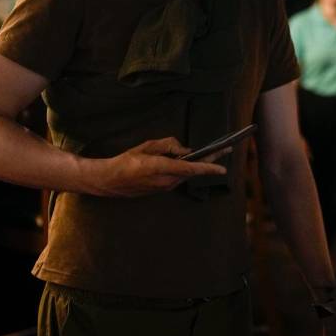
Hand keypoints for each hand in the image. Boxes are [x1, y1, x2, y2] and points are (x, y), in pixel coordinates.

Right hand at [88, 137, 228, 197]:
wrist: (111, 180)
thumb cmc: (127, 160)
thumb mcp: (147, 146)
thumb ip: (168, 145)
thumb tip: (185, 149)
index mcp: (162, 168)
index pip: (191, 169)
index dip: (208, 168)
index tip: (223, 168)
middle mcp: (166, 181)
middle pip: (193, 171)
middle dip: (209, 161)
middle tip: (225, 151)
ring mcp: (165, 187)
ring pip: (186, 174)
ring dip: (195, 164)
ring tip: (206, 152)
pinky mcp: (162, 189)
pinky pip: (178, 177)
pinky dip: (183, 168)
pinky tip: (182, 160)